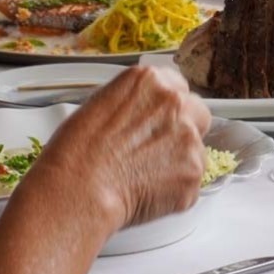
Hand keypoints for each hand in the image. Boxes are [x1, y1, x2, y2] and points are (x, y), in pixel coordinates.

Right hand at [32, 66, 211, 233]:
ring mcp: (189, 137)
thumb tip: (142, 116)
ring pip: (196, 149)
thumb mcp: (99, 107)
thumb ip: (134, 104)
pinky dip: (176, 189)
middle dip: (184, 130)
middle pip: (198, 113)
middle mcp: (175, 103)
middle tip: (158, 150)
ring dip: (179, 161)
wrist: (79, 190)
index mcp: (150, 81)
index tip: (160, 121)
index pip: (178, 87)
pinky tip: (148, 192)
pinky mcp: (194, 171)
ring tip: (144, 176)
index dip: (168, 108)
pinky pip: (191, 179)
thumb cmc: (76, 153)